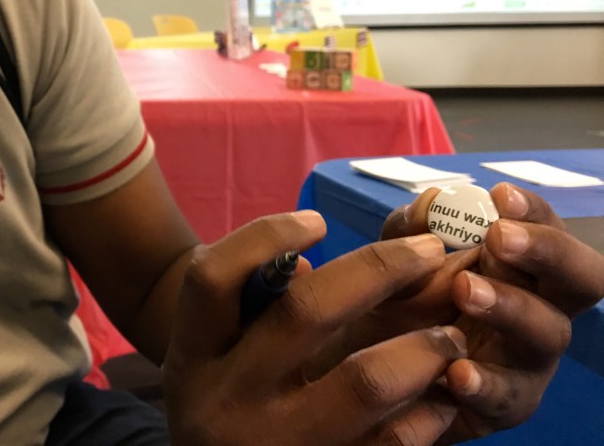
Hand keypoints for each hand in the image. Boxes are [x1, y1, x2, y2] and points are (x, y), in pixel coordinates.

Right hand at [162, 211, 465, 444]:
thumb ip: (248, 312)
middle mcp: (226, 401)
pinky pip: (392, 444)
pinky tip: (440, 398)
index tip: (319, 221)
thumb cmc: (224, 415)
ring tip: (451, 332)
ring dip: (422, 346)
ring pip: (366, 381)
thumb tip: (307, 262)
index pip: (212, 278)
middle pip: (305, 312)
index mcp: (192, 359)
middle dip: (379, 269)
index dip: (266, 236)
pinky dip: (427, 414)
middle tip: (430, 249)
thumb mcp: (211, 367)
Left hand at [381, 182, 603, 441]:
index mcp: (516, 264)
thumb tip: (432, 200)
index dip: (533, 211)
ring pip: (547, 333)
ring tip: (466, 289)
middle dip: (548, 252)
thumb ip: (408, 232)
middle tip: (499, 237)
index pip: (545, 229)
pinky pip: (507, 397)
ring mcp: (526, 358)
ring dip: (511, 307)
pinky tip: (456, 370)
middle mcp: (536, 306)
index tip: (500, 195)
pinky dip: (485, 383)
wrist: (368, 371)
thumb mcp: (395, 261)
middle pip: (579, 279)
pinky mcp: (504, 404)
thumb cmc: (398, 303)